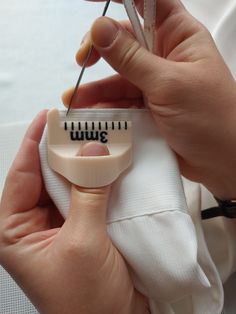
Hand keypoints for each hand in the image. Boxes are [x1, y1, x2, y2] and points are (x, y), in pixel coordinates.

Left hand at [0, 111, 148, 313]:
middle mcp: (35, 225)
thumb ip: (87, 194)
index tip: (48, 118)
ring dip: (83, 165)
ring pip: (69, 184)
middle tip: (79, 127)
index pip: (21, 175)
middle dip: (62, 151)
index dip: (34, 144)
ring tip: (96, 141)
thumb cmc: (85, 301)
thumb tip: (92, 153)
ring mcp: (61, 225)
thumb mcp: (82, 242)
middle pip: (46, 176)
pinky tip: (108, 166)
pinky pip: (87, 196)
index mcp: (16, 230)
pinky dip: (98, 181)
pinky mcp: (84, 227)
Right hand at [63, 0, 235, 199]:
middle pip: (125, 40)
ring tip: (74, 98)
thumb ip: (132, 59)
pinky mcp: (148, 106)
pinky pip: (121, 100)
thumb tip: (100, 29)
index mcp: (179, 37)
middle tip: (83, 60)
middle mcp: (166, 56)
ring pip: (119, 75)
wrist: (221, 162)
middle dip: (100, 48)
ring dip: (96, 86)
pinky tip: (91, 113)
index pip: (147, 1)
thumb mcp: (169, 85)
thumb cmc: (212, 119)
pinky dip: (105, 106)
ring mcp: (156, 83)